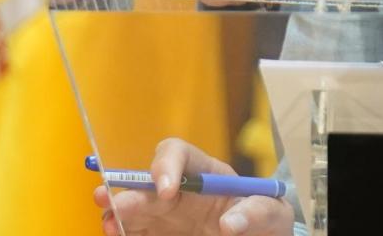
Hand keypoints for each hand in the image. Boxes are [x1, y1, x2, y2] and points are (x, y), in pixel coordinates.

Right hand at [92, 138, 294, 235]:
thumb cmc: (266, 222)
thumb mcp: (273, 213)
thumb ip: (259, 211)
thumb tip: (231, 222)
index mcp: (206, 174)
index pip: (178, 154)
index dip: (166, 165)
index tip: (167, 191)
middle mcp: (180, 192)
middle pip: (147, 185)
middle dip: (129, 191)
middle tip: (110, 202)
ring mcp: (167, 217)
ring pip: (135, 210)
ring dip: (118, 214)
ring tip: (109, 225)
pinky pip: (136, 233)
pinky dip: (125, 233)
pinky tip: (117, 235)